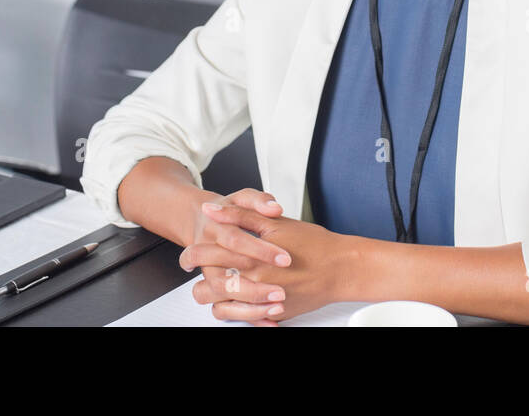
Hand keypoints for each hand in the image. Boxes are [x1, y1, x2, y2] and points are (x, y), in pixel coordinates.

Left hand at [182, 205, 357, 325]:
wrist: (340, 269)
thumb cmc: (313, 244)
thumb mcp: (274, 222)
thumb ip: (241, 215)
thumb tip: (213, 210)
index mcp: (250, 255)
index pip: (208, 255)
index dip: (192, 253)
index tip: (187, 253)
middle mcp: (252, 282)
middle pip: (209, 285)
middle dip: (196, 278)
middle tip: (191, 270)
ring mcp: (262, 302)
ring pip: (221, 307)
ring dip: (211, 297)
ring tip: (208, 287)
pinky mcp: (272, 314)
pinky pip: (243, 319)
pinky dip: (234, 312)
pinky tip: (233, 301)